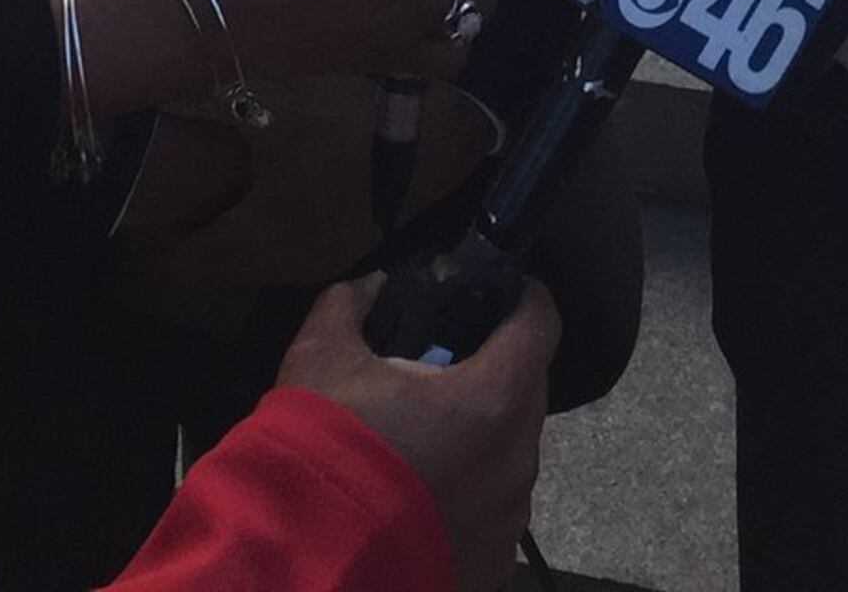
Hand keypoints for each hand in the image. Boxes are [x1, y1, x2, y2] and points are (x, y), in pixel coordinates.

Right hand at [279, 276, 555, 591]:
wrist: (306, 559)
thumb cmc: (325, 445)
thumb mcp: (321, 355)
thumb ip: (351, 304)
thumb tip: (372, 286)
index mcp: (492, 400)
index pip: (540, 326)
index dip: (526, 298)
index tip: (506, 289)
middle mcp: (516, 460)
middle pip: (529, 391)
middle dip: (499, 370)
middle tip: (448, 365)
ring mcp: (509, 519)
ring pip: (513, 455)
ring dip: (484, 435)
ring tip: (429, 437)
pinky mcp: (493, 562)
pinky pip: (495, 509)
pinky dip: (472, 492)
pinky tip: (425, 493)